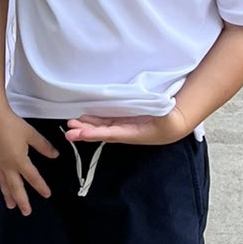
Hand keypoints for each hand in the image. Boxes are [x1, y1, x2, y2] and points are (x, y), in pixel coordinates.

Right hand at [0, 106, 59, 214]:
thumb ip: (43, 146)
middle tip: (26, 212)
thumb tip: (54, 154)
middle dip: (22, 201)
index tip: (47, 194)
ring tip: (11, 206)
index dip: (41, 186)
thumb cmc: (10, 124)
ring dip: (9, 196)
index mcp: (19, 160)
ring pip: (4, 184)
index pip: (32, 177)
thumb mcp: (31, 134)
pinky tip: (3, 184)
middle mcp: (8, 165)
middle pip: (15, 187)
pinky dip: (2, 184)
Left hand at [64, 109, 186, 145]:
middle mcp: (125, 132)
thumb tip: (162, 109)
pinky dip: (93, 120)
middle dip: (85, 132)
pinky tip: (82, 118)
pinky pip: (104, 121)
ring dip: (85, 126)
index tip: (83, 134)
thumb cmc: (170, 122)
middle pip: (102, 132)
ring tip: (71, 124)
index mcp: (135, 133)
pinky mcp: (122, 120)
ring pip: (101, 127)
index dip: (97, 134)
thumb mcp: (169, 117)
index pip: (113, 134)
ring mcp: (122, 126)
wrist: (173, 126)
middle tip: (69, 131)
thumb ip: (163, 113)